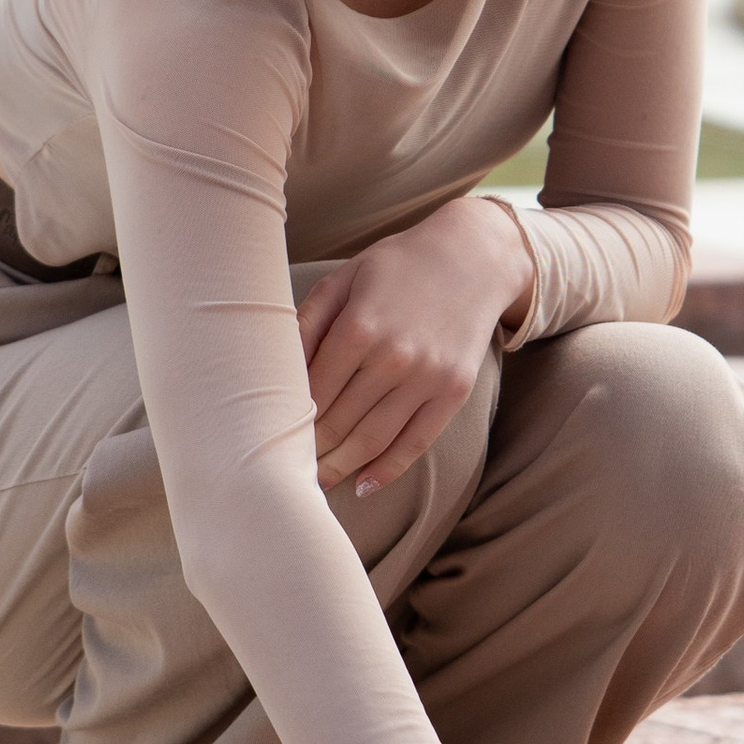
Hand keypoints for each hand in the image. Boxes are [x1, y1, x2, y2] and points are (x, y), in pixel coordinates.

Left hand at [297, 196, 534, 495]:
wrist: (474, 257)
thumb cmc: (396, 267)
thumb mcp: (343, 280)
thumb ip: (307, 323)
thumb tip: (276, 373)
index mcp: (358, 328)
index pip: (312, 394)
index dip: (288, 421)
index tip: (269, 438)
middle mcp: (393, 357)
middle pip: (338, 422)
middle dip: (309, 449)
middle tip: (283, 468)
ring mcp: (428, 378)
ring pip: (373, 440)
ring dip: (340, 467)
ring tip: (315, 483)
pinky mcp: (454, 392)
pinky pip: (416, 442)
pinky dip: (388, 470)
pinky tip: (363, 486)